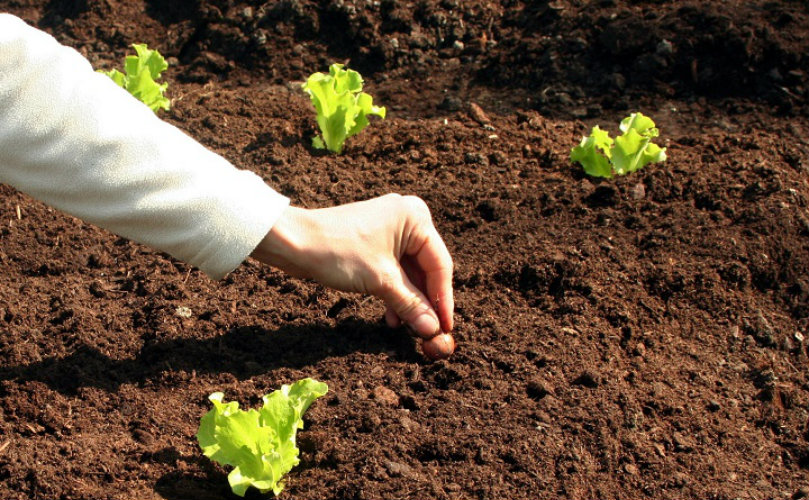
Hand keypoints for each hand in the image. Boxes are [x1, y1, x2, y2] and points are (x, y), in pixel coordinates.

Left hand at [251, 194, 454, 351]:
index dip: (444, 300)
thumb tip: (433, 329)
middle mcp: (407, 219)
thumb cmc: (337, 251)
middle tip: (429, 332)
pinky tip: (392, 316)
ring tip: (407, 328)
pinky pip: (394, 271)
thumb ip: (411, 305)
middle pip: (426, 269)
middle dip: (425, 302)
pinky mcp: (374, 242)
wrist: (294, 242)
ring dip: (409, 301)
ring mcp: (390, 229)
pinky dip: (395, 293)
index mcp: (415, 218)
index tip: (446, 328)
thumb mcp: (381, 282)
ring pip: (410, 273)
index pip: (439, 264)